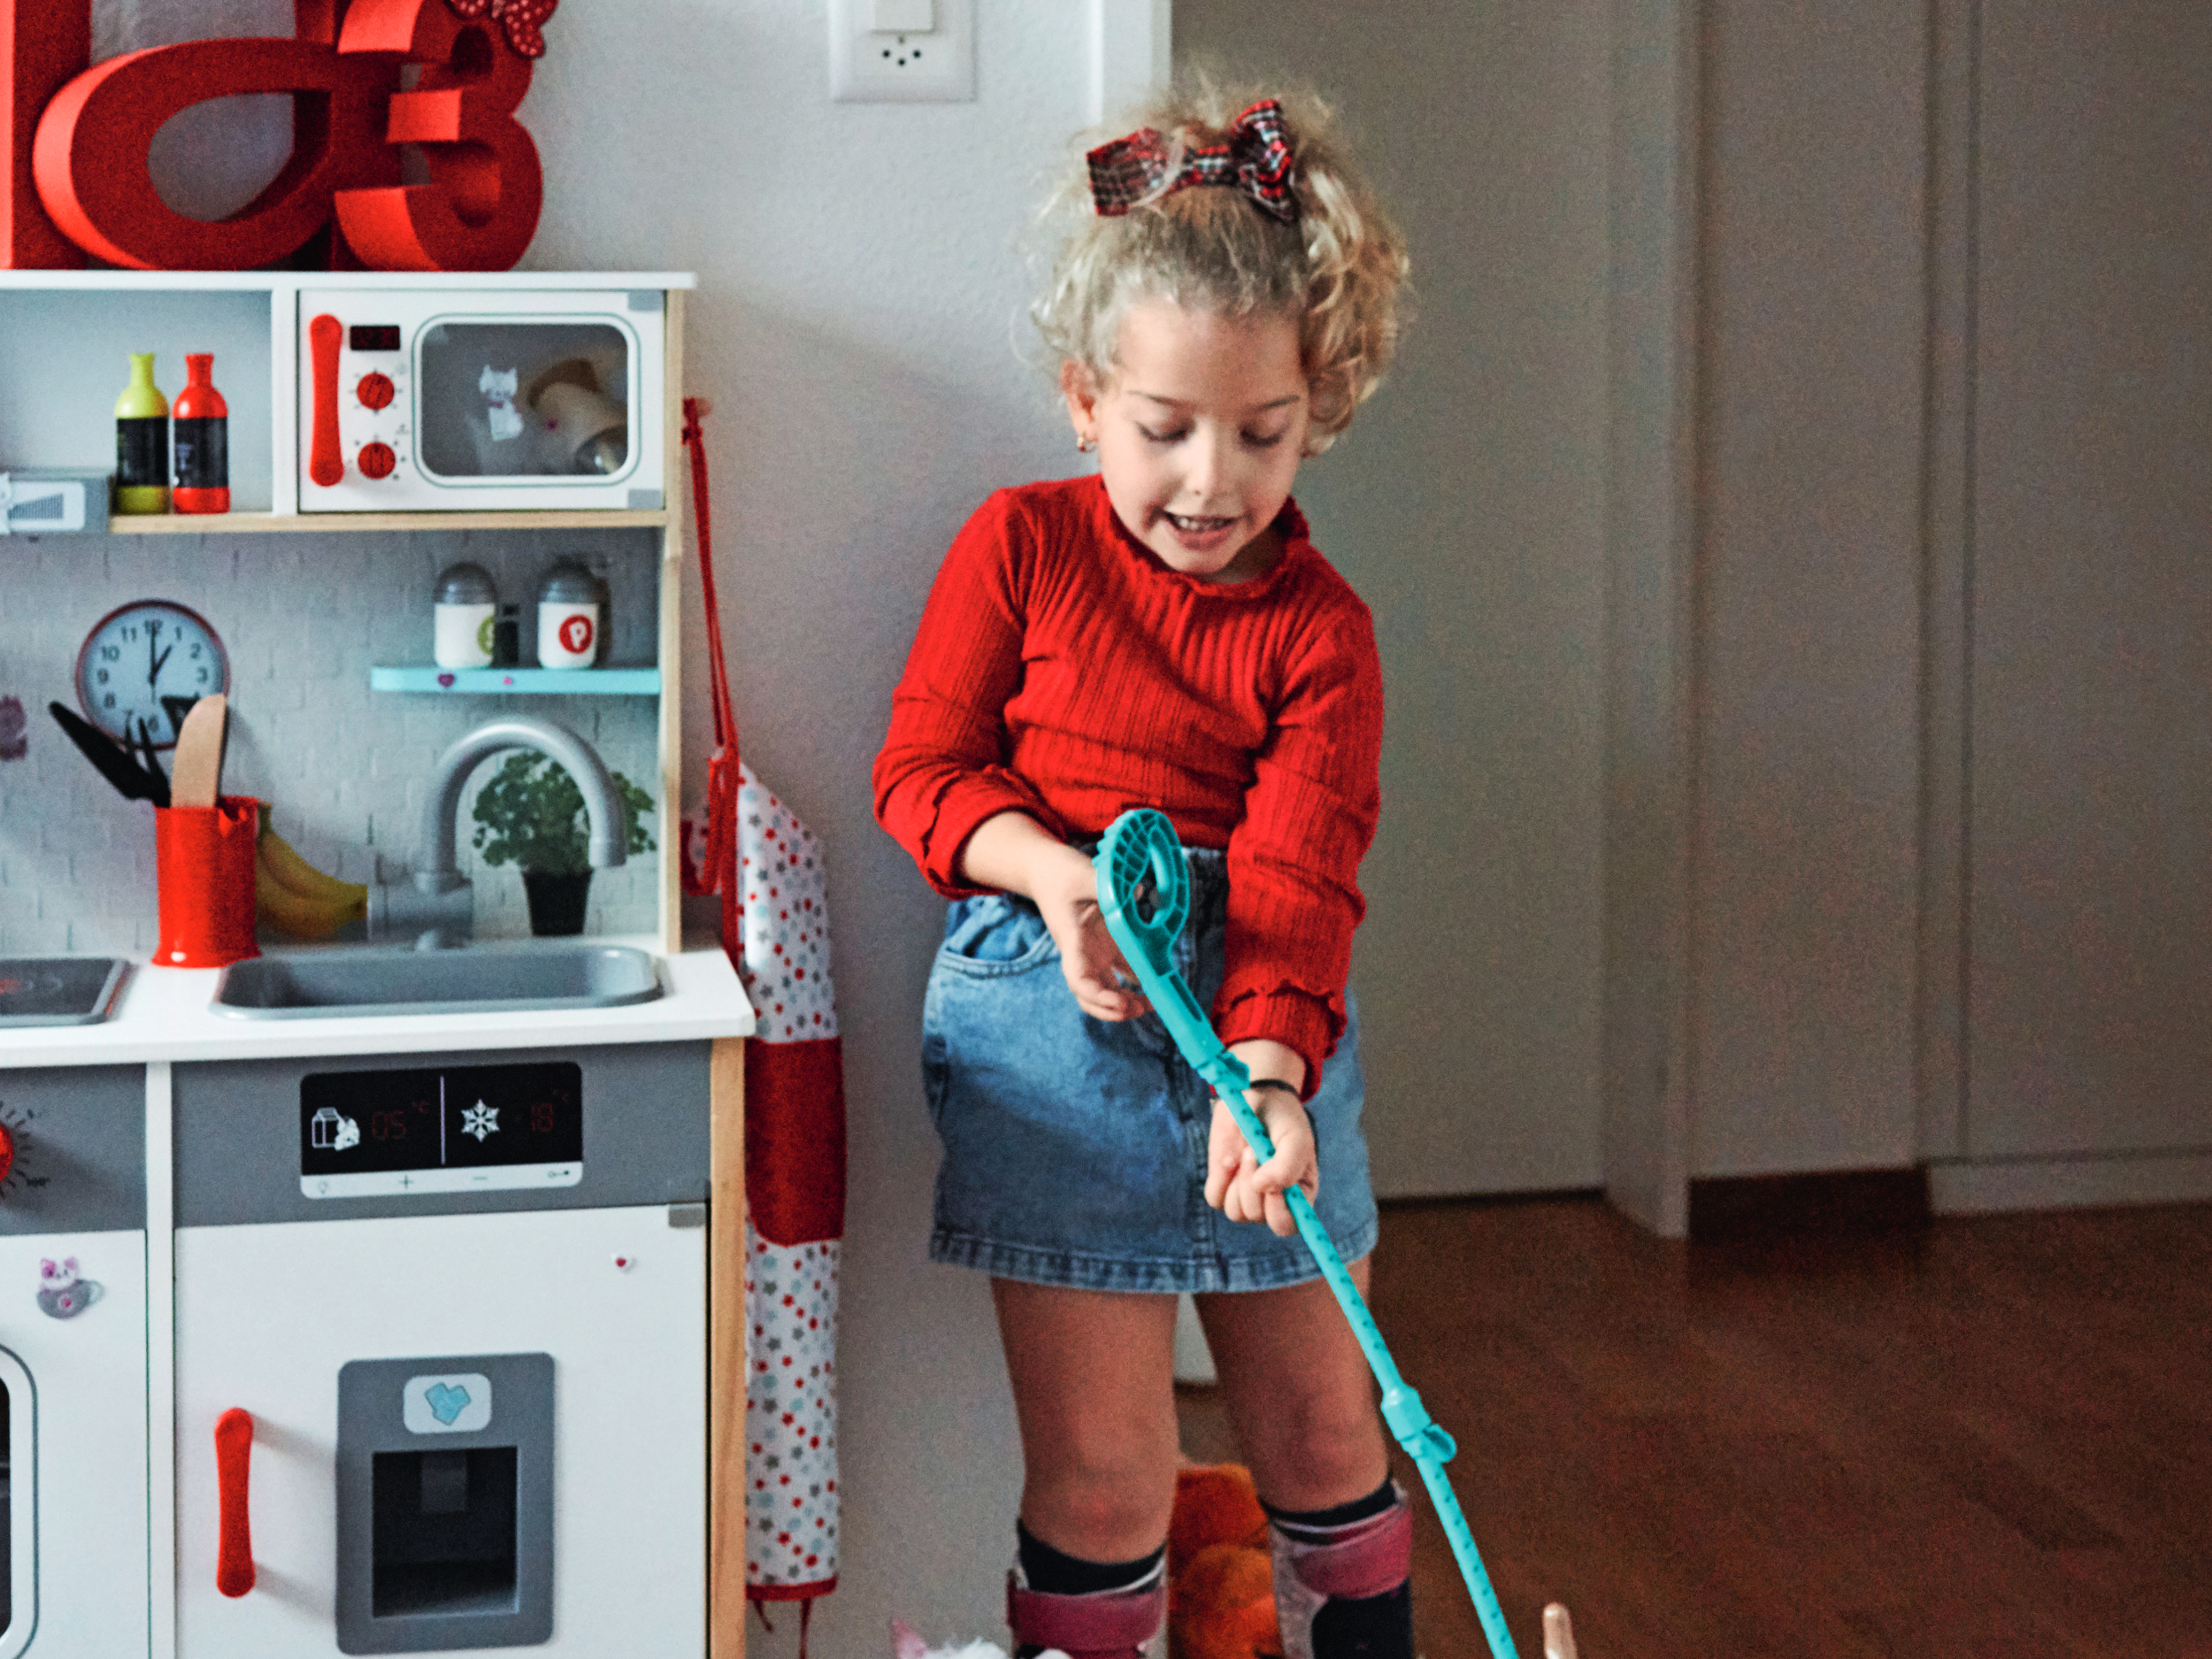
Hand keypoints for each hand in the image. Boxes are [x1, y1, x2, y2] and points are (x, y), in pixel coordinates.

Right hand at [957, 811, 1148, 1021]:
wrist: (1046, 873)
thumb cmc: (1060, 875)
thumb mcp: (1083, 875)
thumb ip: (1108, 885)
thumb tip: (1138, 892)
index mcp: (1072, 942)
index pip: (1079, 980)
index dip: (1098, 997)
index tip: (1120, 1002)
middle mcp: (1082, 954)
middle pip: (1091, 997)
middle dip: (1112, 1010)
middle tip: (1138, 1008)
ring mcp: (1093, 953)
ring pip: (1106, 990)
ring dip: (1124, 1002)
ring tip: (1148, 1004)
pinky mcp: (1105, 947)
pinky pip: (1121, 973)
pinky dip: (1136, 983)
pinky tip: (1154, 983)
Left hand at [1205, 1040, 1313, 1236]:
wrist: (1257, 1098)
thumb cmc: (1283, 1120)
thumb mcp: (1294, 1138)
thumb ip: (1286, 1165)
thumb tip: (1262, 1188)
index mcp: (1299, 1195)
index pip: (1287, 1226)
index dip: (1278, 1212)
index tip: (1272, 1186)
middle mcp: (1273, 1201)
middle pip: (1256, 1217)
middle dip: (1252, 1185)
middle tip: (1254, 1151)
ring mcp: (1246, 1195)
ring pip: (1235, 1212)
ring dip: (1237, 1181)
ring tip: (1246, 1151)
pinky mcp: (1223, 1185)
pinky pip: (1215, 1198)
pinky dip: (1219, 1177)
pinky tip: (1229, 1157)